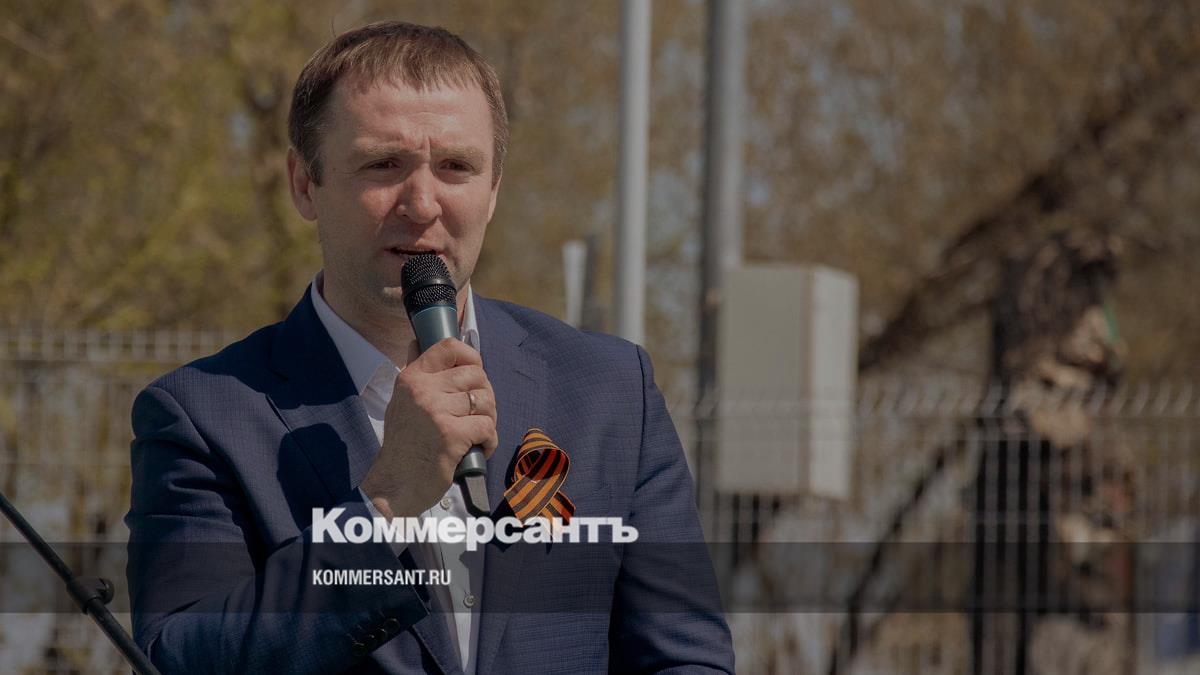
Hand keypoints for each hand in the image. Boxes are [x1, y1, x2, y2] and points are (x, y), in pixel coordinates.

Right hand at [360, 337, 498, 518]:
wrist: (394, 484)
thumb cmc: (403, 446)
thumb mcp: (400, 402)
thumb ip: (414, 375)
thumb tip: (416, 342)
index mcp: (411, 378)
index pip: (448, 347)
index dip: (471, 356)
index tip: (476, 371)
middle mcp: (423, 390)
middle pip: (476, 375)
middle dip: (486, 395)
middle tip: (478, 414)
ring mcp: (436, 412)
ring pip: (486, 401)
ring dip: (489, 419)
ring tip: (477, 432)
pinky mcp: (451, 435)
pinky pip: (487, 427)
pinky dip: (490, 441)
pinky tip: (479, 448)